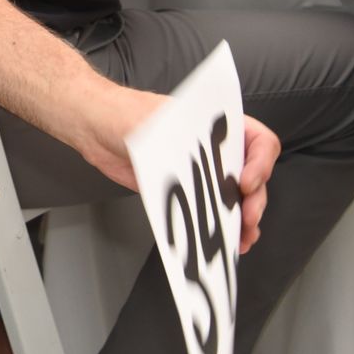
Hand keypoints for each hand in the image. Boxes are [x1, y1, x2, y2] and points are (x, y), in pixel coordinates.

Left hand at [69, 85, 278, 255]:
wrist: (93, 128)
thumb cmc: (122, 113)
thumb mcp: (154, 121)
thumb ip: (176, 142)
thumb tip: (190, 164)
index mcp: (216, 124)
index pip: (258, 141)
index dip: (260, 163)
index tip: (246, 182)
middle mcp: (214, 148)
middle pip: (253, 176)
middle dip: (254, 200)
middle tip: (246, 218)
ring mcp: (201, 171)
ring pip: (236, 198)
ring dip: (242, 220)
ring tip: (241, 237)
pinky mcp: (184, 191)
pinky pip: (209, 211)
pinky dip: (218, 227)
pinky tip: (222, 240)